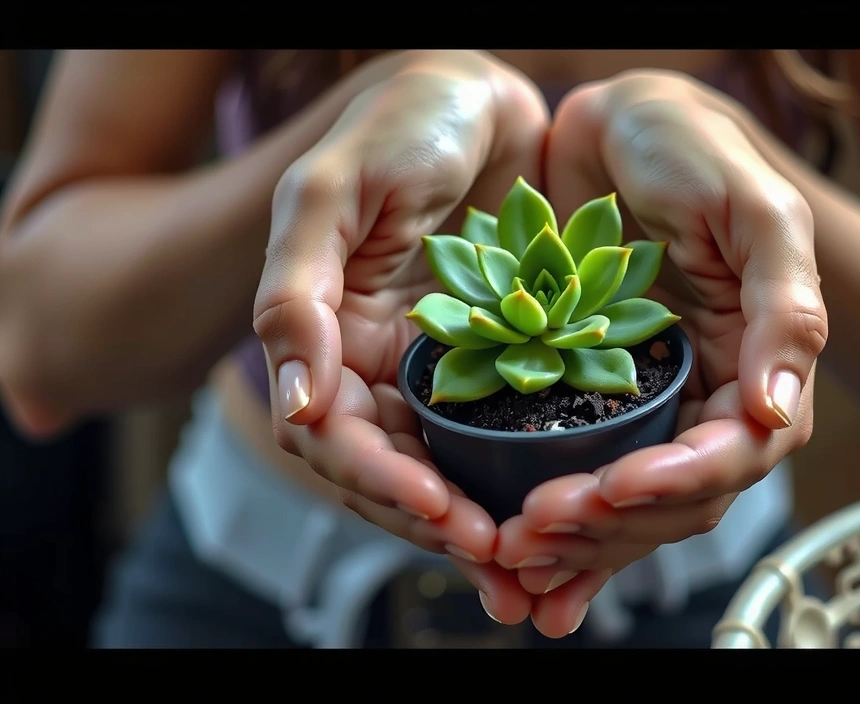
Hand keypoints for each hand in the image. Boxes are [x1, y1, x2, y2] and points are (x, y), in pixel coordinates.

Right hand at [253, 50, 548, 624]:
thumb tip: (294, 405)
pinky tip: (556, 508)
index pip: (336, 438)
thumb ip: (297, 295)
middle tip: (500, 562)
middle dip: (437, 522)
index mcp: (327, 337)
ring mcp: (437, 367)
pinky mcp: (495, 360)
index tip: (438, 508)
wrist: (473, 96)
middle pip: (392, 471)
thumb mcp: (331, 194)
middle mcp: (378, 364)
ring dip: (481, 521)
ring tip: (531, 567)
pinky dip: (521, 477)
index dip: (379, 480)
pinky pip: (501, 434)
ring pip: (446, 467)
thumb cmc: (394, 125)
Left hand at [493, 70, 827, 636]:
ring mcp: (648, 401)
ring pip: (626, 501)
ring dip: (579, 538)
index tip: (615, 485)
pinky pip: (583, 473)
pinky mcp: (593, 396)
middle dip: (613, 523)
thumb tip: (780, 412)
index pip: (735, 453)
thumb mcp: (756, 213)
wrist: (622, 124)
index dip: (679, 481)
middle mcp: (705, 395)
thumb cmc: (695, 152)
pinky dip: (561, 523)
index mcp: (757, 364)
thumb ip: (784, 309)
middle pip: (675, 496)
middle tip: (539, 528)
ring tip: (519, 553)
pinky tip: (523, 558)